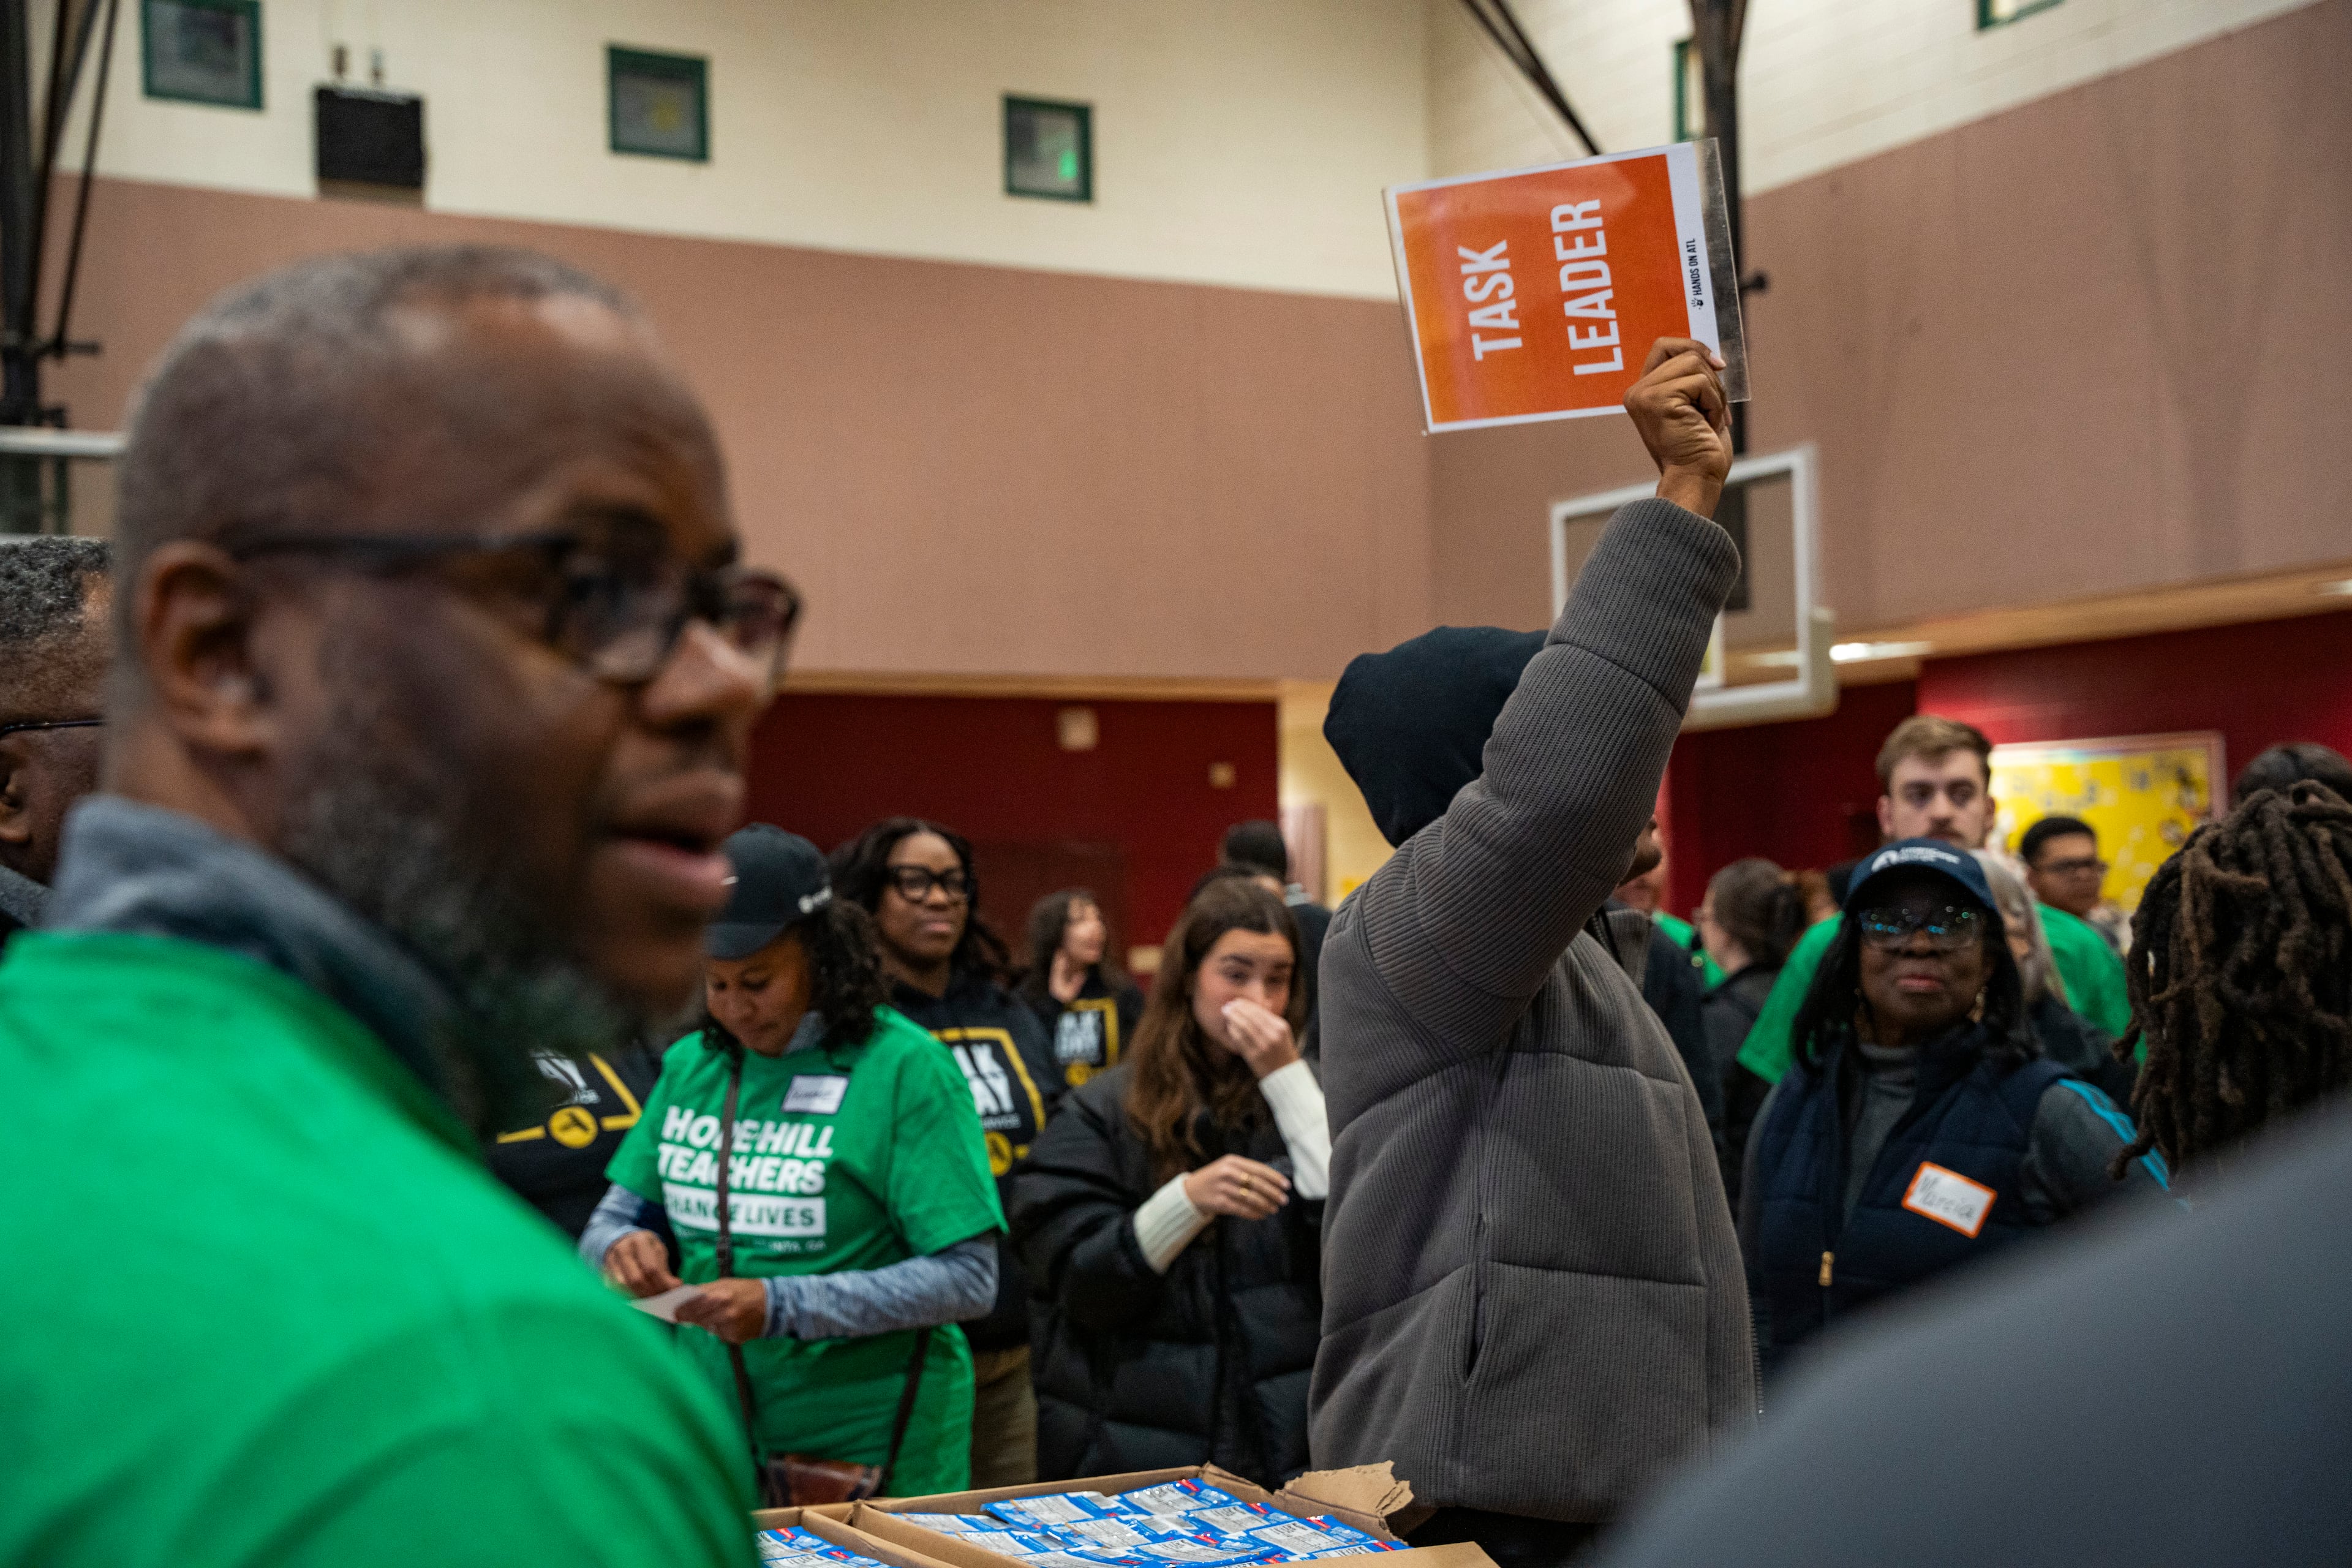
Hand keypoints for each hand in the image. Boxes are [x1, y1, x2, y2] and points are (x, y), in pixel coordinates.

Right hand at [603, 1229, 681, 1297]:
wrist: (621, 1242)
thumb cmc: (645, 1249)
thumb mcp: (658, 1252)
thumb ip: (665, 1270)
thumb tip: (676, 1287)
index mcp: (640, 1240)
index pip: (651, 1268)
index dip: (661, 1284)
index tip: (671, 1294)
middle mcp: (622, 1249)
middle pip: (635, 1279)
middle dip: (650, 1293)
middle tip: (661, 1302)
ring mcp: (610, 1260)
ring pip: (623, 1287)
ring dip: (638, 1297)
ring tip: (651, 1303)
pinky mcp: (603, 1272)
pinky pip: (614, 1290)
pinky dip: (627, 1297)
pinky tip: (638, 1300)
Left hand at [675, 1277, 769, 1343]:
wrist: (774, 1304)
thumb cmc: (747, 1289)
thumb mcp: (726, 1283)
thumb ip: (706, 1290)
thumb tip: (685, 1296)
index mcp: (720, 1296)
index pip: (692, 1306)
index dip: (680, 1310)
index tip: (673, 1312)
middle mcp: (724, 1313)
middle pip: (696, 1319)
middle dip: (689, 1317)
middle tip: (683, 1316)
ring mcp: (729, 1327)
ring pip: (707, 1328)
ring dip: (706, 1322)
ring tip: (716, 1314)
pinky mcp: (735, 1338)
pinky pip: (720, 1334)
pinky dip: (720, 1329)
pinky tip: (729, 1321)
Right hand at [1182, 1154, 1289, 1219]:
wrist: (1191, 1191)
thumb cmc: (1216, 1179)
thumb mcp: (1229, 1168)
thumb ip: (1247, 1171)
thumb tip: (1274, 1182)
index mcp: (1233, 1161)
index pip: (1259, 1169)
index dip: (1275, 1178)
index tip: (1286, 1185)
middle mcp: (1227, 1172)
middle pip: (1257, 1184)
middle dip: (1273, 1193)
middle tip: (1283, 1200)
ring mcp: (1222, 1187)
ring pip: (1250, 1198)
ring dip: (1265, 1205)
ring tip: (1274, 1209)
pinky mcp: (1219, 1202)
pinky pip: (1241, 1209)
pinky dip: (1254, 1213)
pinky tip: (1261, 1215)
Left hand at [1221, 998, 1299, 1077]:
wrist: (1285, 1073)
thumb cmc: (1281, 1050)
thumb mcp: (1281, 1033)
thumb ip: (1271, 1019)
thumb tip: (1260, 1003)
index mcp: (1280, 1027)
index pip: (1260, 1011)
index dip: (1246, 1004)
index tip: (1237, 1001)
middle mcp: (1272, 1035)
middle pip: (1251, 1016)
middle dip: (1237, 1009)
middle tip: (1228, 1005)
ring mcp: (1263, 1046)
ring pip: (1244, 1026)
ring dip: (1233, 1018)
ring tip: (1226, 1013)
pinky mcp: (1254, 1056)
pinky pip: (1240, 1039)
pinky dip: (1233, 1031)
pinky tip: (1229, 1026)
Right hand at [1624, 337, 1731, 517]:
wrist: (1696, 480)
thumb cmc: (1700, 450)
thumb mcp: (1697, 406)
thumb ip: (1693, 378)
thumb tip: (1712, 354)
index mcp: (1643, 393)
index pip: (1664, 346)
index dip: (1693, 347)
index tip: (1718, 365)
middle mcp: (1637, 392)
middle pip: (1685, 352)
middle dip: (1711, 377)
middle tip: (1716, 408)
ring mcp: (1644, 395)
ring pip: (1695, 363)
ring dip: (1714, 393)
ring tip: (1709, 420)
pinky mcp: (1658, 400)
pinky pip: (1700, 382)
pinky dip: (1714, 403)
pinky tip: (1707, 424)